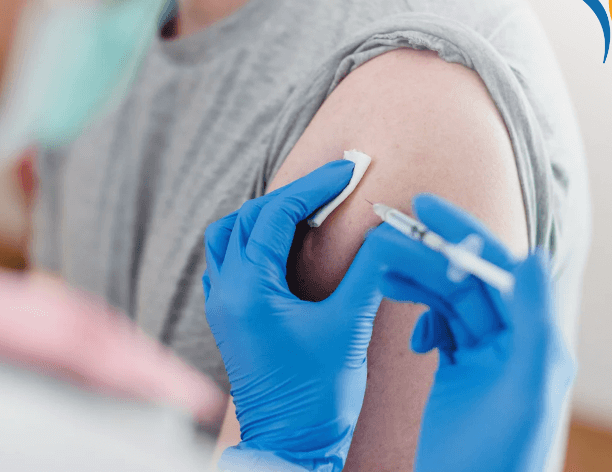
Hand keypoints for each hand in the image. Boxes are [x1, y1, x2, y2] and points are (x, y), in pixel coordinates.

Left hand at [203, 160, 382, 470]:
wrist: (292, 443)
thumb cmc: (318, 394)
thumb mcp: (350, 326)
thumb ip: (369, 271)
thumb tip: (390, 231)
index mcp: (248, 290)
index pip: (274, 214)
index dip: (313, 186)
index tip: (347, 169)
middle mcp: (226, 292)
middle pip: (247, 218)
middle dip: (291, 197)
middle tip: (333, 187)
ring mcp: (222, 306)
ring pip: (230, 237)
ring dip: (266, 216)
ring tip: (308, 213)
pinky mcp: (229, 319)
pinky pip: (230, 261)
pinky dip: (255, 242)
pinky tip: (287, 248)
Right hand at [363, 194, 575, 471]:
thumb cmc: (503, 457)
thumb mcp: (526, 388)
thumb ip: (533, 322)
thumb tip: (533, 255)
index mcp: (535, 339)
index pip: (498, 270)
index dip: (462, 234)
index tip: (425, 207)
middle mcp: (513, 342)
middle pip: (467, 282)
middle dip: (429, 255)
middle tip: (388, 232)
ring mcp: (484, 358)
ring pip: (449, 303)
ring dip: (417, 284)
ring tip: (381, 272)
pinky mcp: (457, 373)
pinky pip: (439, 330)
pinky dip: (421, 321)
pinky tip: (412, 333)